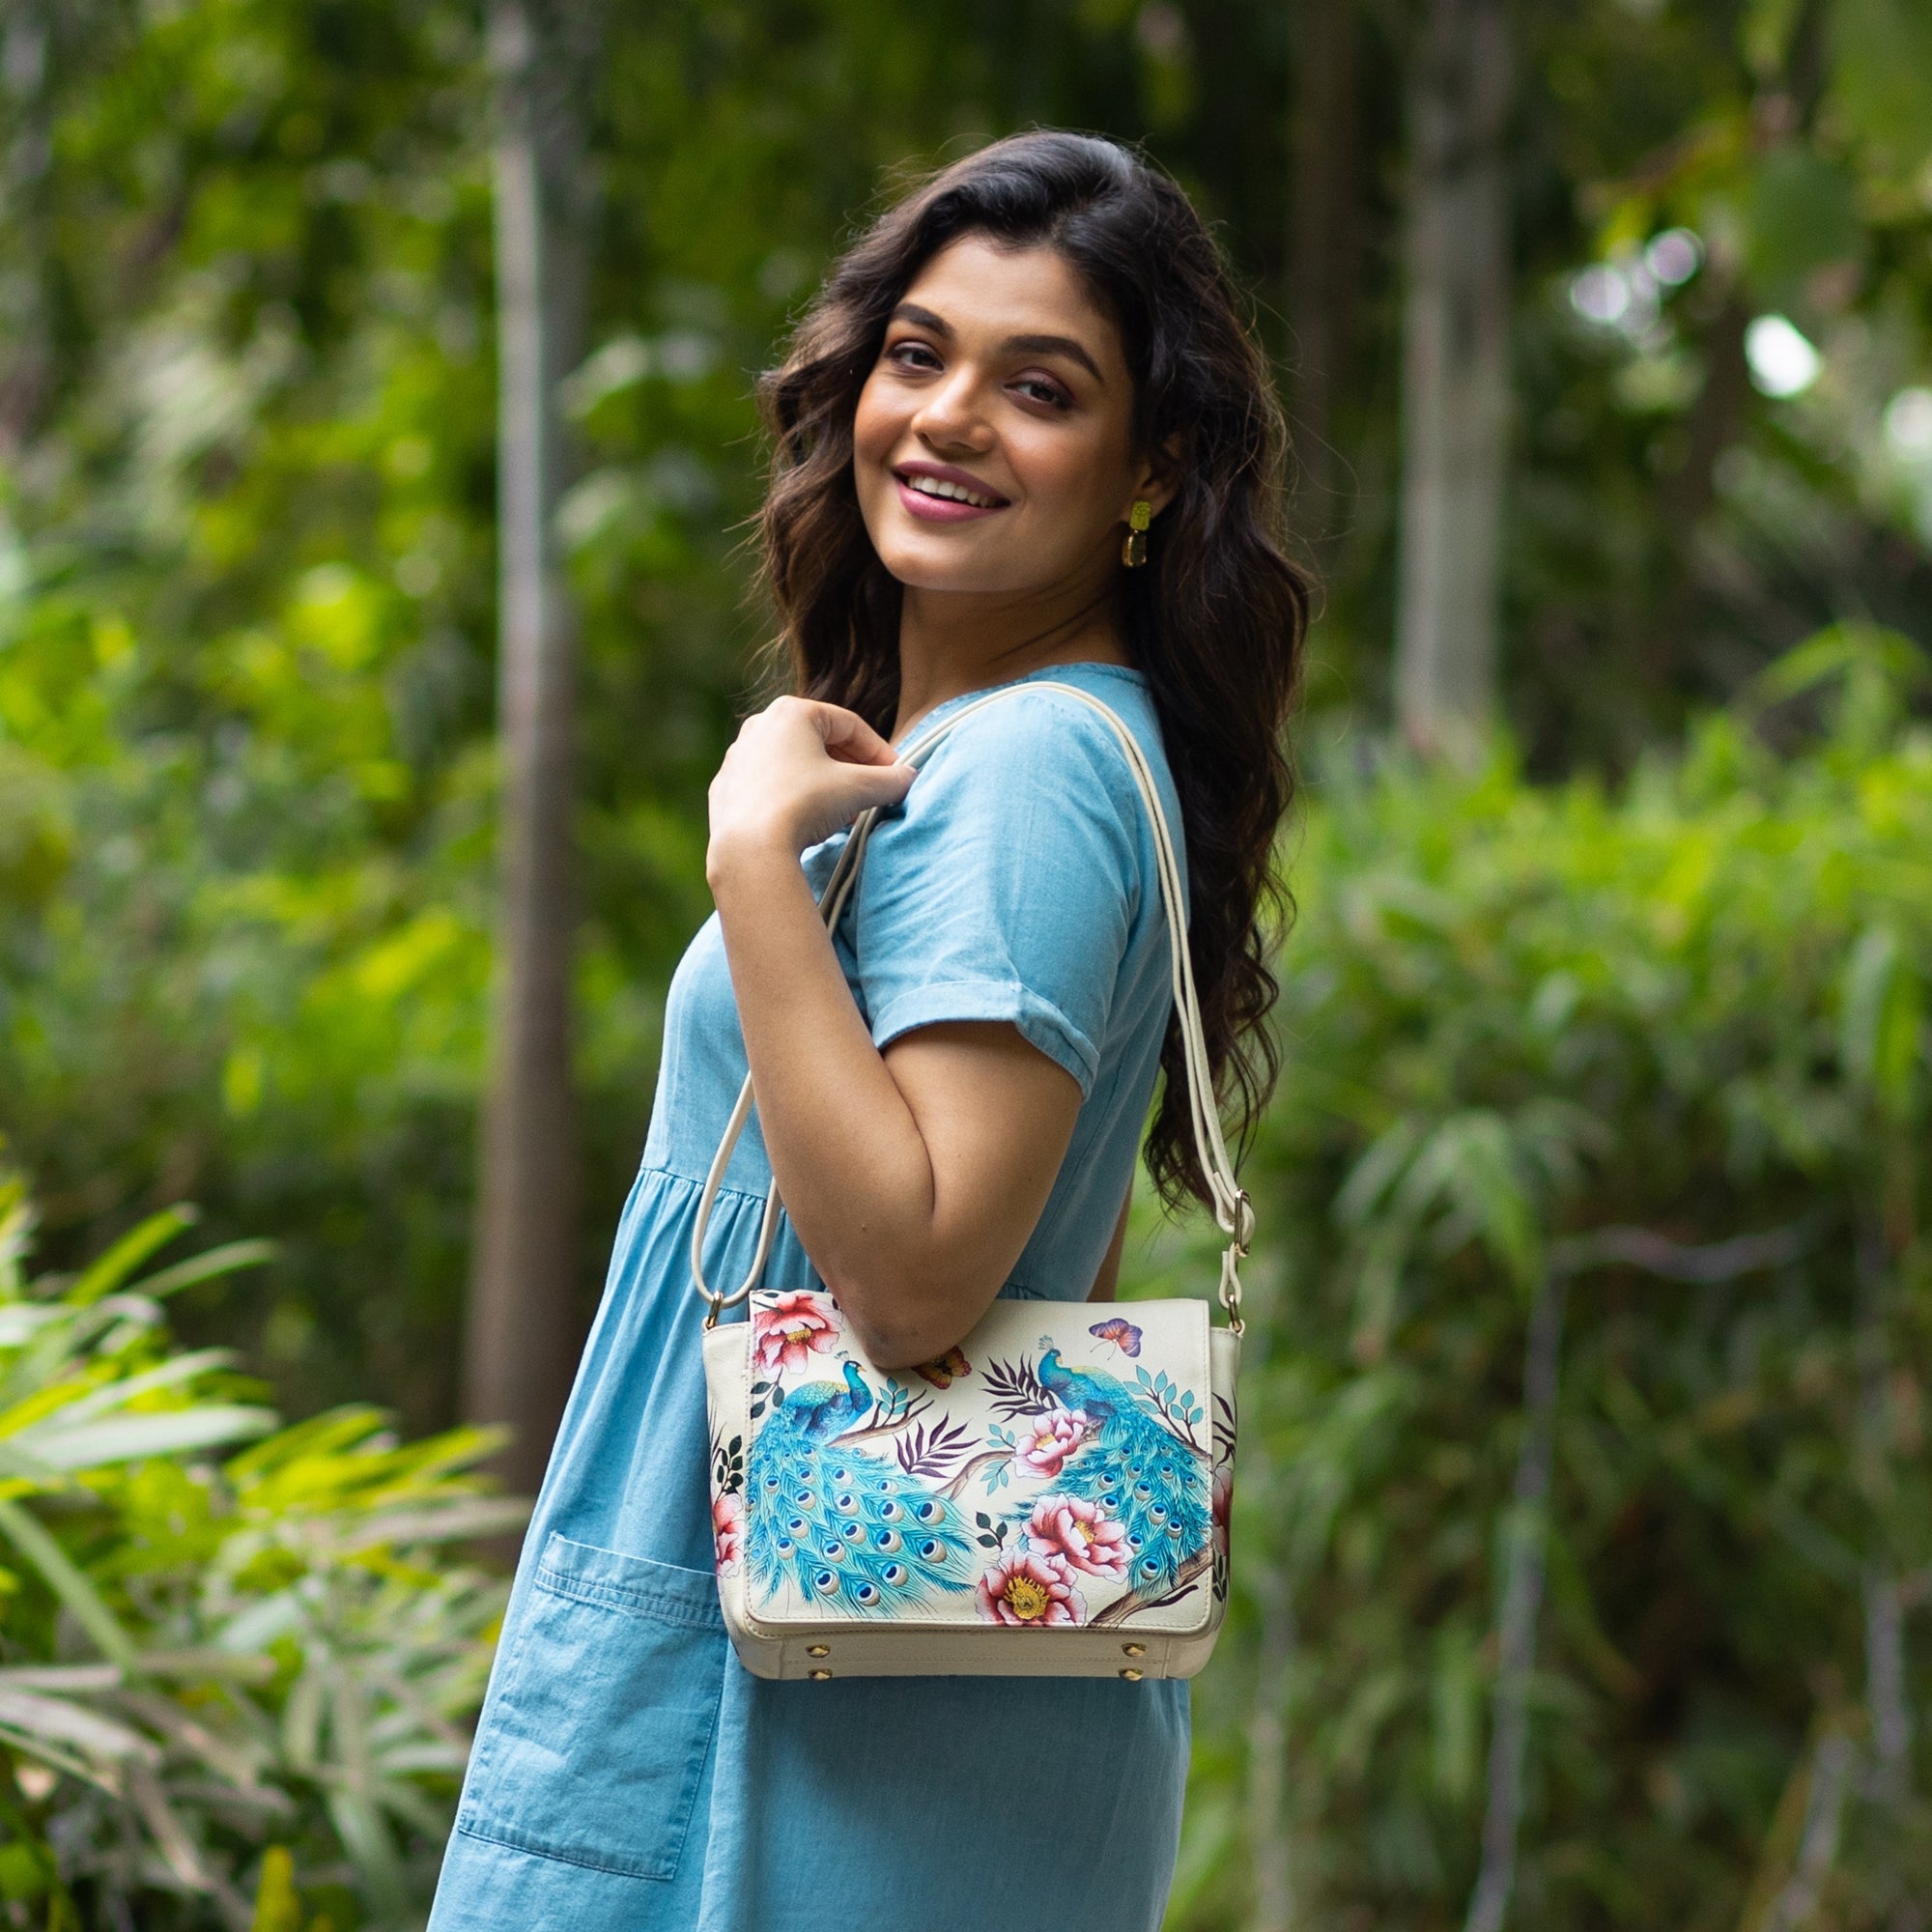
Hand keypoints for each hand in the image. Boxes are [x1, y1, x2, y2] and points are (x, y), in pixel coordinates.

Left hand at [706, 697, 914, 881]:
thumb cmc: (804, 805)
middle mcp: (760, 726)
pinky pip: (771, 786)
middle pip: (821, 743)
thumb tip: (908, 778)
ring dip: (825, 785)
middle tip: (872, 794)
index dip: (880, 752)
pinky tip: (808, 823)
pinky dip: (795, 798)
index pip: (850, 726)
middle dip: (852, 769)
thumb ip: (890, 780)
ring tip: (845, 812)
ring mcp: (738, 758)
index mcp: (792, 712)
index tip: (896, 776)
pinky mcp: (726, 789)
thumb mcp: (858, 789)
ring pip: (795, 765)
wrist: (749, 848)